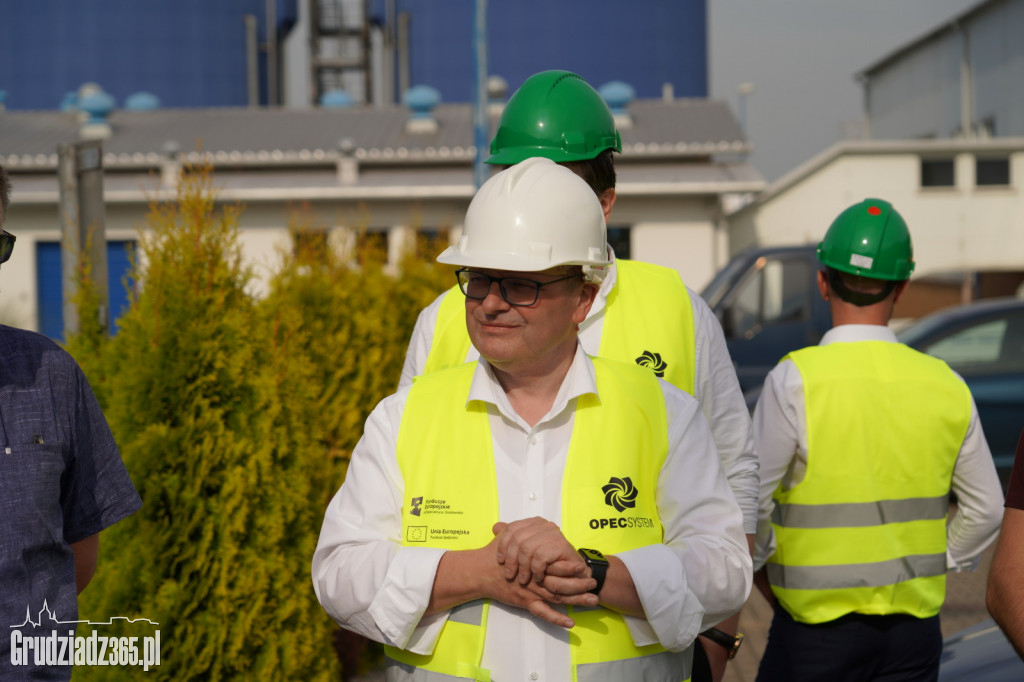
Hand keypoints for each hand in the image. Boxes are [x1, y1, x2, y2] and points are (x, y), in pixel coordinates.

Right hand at [481, 531, 597, 627]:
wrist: (479, 571)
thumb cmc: (493, 554)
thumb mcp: (508, 536)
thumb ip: (521, 529)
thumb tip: (534, 522)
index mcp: (534, 560)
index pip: (556, 564)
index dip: (570, 566)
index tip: (583, 565)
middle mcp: (535, 576)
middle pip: (562, 581)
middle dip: (579, 584)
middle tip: (594, 584)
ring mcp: (532, 591)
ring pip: (558, 597)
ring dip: (576, 599)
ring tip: (593, 601)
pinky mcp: (526, 602)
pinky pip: (543, 613)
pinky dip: (557, 618)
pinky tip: (570, 623)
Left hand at [492, 518, 587, 587]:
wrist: (573, 570)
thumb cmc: (548, 560)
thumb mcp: (528, 548)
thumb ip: (513, 537)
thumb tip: (496, 527)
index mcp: (534, 522)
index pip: (512, 529)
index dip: (503, 546)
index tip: (500, 560)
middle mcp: (543, 525)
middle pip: (517, 539)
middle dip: (511, 560)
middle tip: (510, 575)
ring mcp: (553, 533)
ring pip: (527, 549)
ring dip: (523, 568)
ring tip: (523, 579)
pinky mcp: (560, 545)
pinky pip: (540, 558)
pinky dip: (536, 570)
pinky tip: (537, 578)